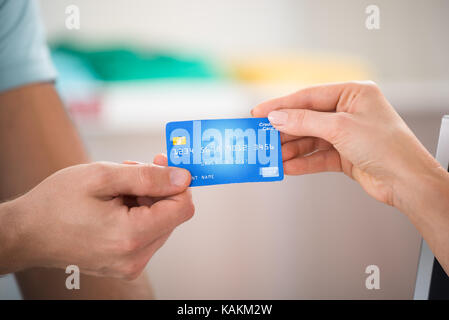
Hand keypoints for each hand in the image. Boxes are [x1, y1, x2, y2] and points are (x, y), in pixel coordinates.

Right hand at [1, 157, 193, 279]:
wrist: (27, 233)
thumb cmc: (57, 203)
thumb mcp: (103, 177)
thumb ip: (149, 177)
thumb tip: (184, 178)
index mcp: (131, 237)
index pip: (183, 208)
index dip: (177, 182)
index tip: (162, 164)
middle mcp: (135, 257)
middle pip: (172, 215)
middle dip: (157, 188)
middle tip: (131, 170)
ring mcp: (130, 264)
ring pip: (160, 222)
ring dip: (146, 199)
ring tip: (117, 188)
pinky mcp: (126, 264)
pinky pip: (147, 233)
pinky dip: (138, 213)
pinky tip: (116, 202)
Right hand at [252, 81, 445, 210]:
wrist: (407, 182)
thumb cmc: (386, 146)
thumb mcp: (340, 128)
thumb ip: (305, 121)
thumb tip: (277, 117)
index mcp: (353, 93)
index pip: (309, 96)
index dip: (281, 105)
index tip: (259, 112)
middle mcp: (349, 112)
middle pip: (307, 118)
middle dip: (285, 130)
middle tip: (262, 136)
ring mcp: (347, 134)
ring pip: (311, 139)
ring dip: (292, 149)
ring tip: (273, 155)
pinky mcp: (345, 155)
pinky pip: (318, 156)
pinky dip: (303, 162)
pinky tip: (288, 166)